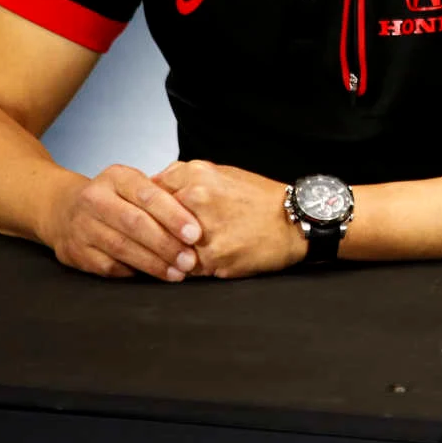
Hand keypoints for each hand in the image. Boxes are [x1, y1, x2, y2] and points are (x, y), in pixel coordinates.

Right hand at [39, 164, 201, 280]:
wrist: (63, 209)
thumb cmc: (113, 198)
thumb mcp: (134, 184)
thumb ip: (162, 195)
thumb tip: (201, 215)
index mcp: (116, 177)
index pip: (148, 195)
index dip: (173, 215)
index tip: (195, 233)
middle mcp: (95, 199)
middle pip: (134, 223)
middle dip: (166, 244)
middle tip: (190, 259)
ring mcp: (82, 226)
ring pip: (122, 248)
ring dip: (154, 263)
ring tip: (178, 272)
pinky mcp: (75, 252)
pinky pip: (108, 266)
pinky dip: (133, 271)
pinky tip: (152, 274)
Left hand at [154, 160, 304, 277]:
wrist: (295, 222)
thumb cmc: (260, 199)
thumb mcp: (223, 174)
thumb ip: (187, 178)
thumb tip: (155, 187)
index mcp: (196, 174)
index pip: (148, 194)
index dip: (146, 211)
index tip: (145, 220)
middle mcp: (196, 198)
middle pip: (152, 223)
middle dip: (153, 235)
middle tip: (157, 242)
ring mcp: (203, 229)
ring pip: (166, 247)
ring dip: (168, 254)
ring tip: (179, 255)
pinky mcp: (212, 257)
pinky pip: (185, 267)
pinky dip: (187, 268)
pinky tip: (199, 263)